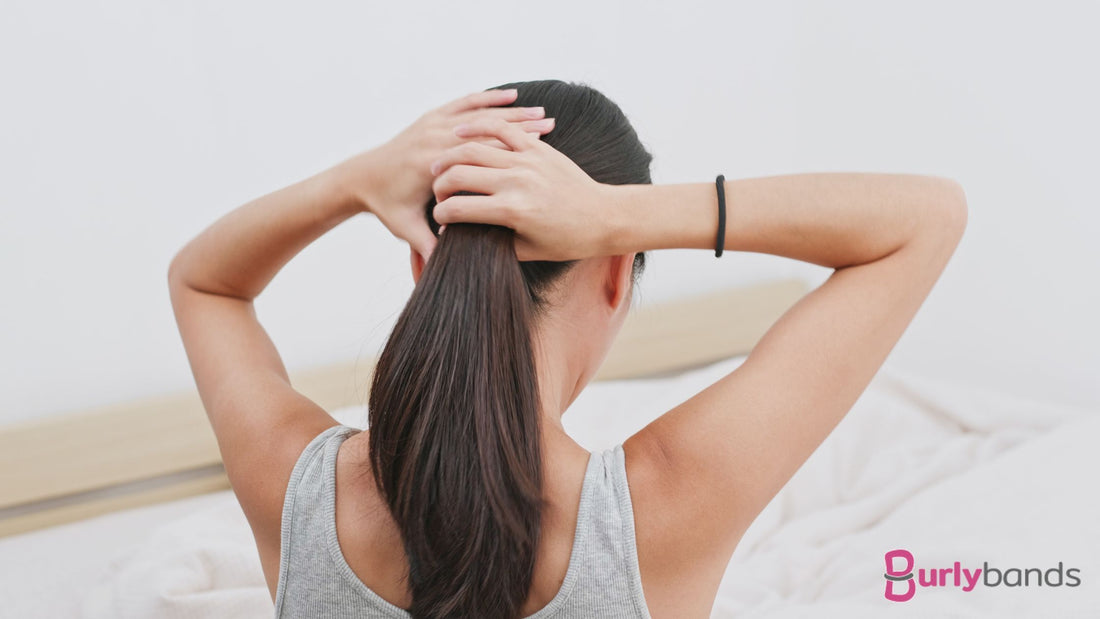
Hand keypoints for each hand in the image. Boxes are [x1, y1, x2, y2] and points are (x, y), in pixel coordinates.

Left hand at [344, 89, 554, 262]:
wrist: (363, 177)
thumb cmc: (387, 205)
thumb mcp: (407, 228)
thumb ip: (425, 246)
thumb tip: (440, 269)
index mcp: (431, 164)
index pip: (479, 154)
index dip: (511, 151)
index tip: (540, 152)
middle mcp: (433, 137)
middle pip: (487, 128)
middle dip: (522, 125)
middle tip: (554, 127)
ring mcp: (432, 124)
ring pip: (481, 112)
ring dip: (513, 111)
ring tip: (544, 113)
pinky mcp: (432, 118)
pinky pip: (467, 103)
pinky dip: (490, 99)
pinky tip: (514, 97)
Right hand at [429, 117, 615, 261]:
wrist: (604, 217)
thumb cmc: (568, 240)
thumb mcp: (527, 250)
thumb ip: (491, 241)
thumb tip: (460, 235)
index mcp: (512, 211)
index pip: (458, 209)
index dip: (441, 214)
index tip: (439, 218)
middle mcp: (517, 182)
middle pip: (459, 174)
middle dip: (440, 184)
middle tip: (438, 192)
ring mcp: (527, 161)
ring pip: (474, 148)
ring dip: (450, 156)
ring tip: (440, 165)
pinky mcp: (537, 148)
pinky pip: (502, 129)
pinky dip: (478, 127)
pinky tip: (460, 133)